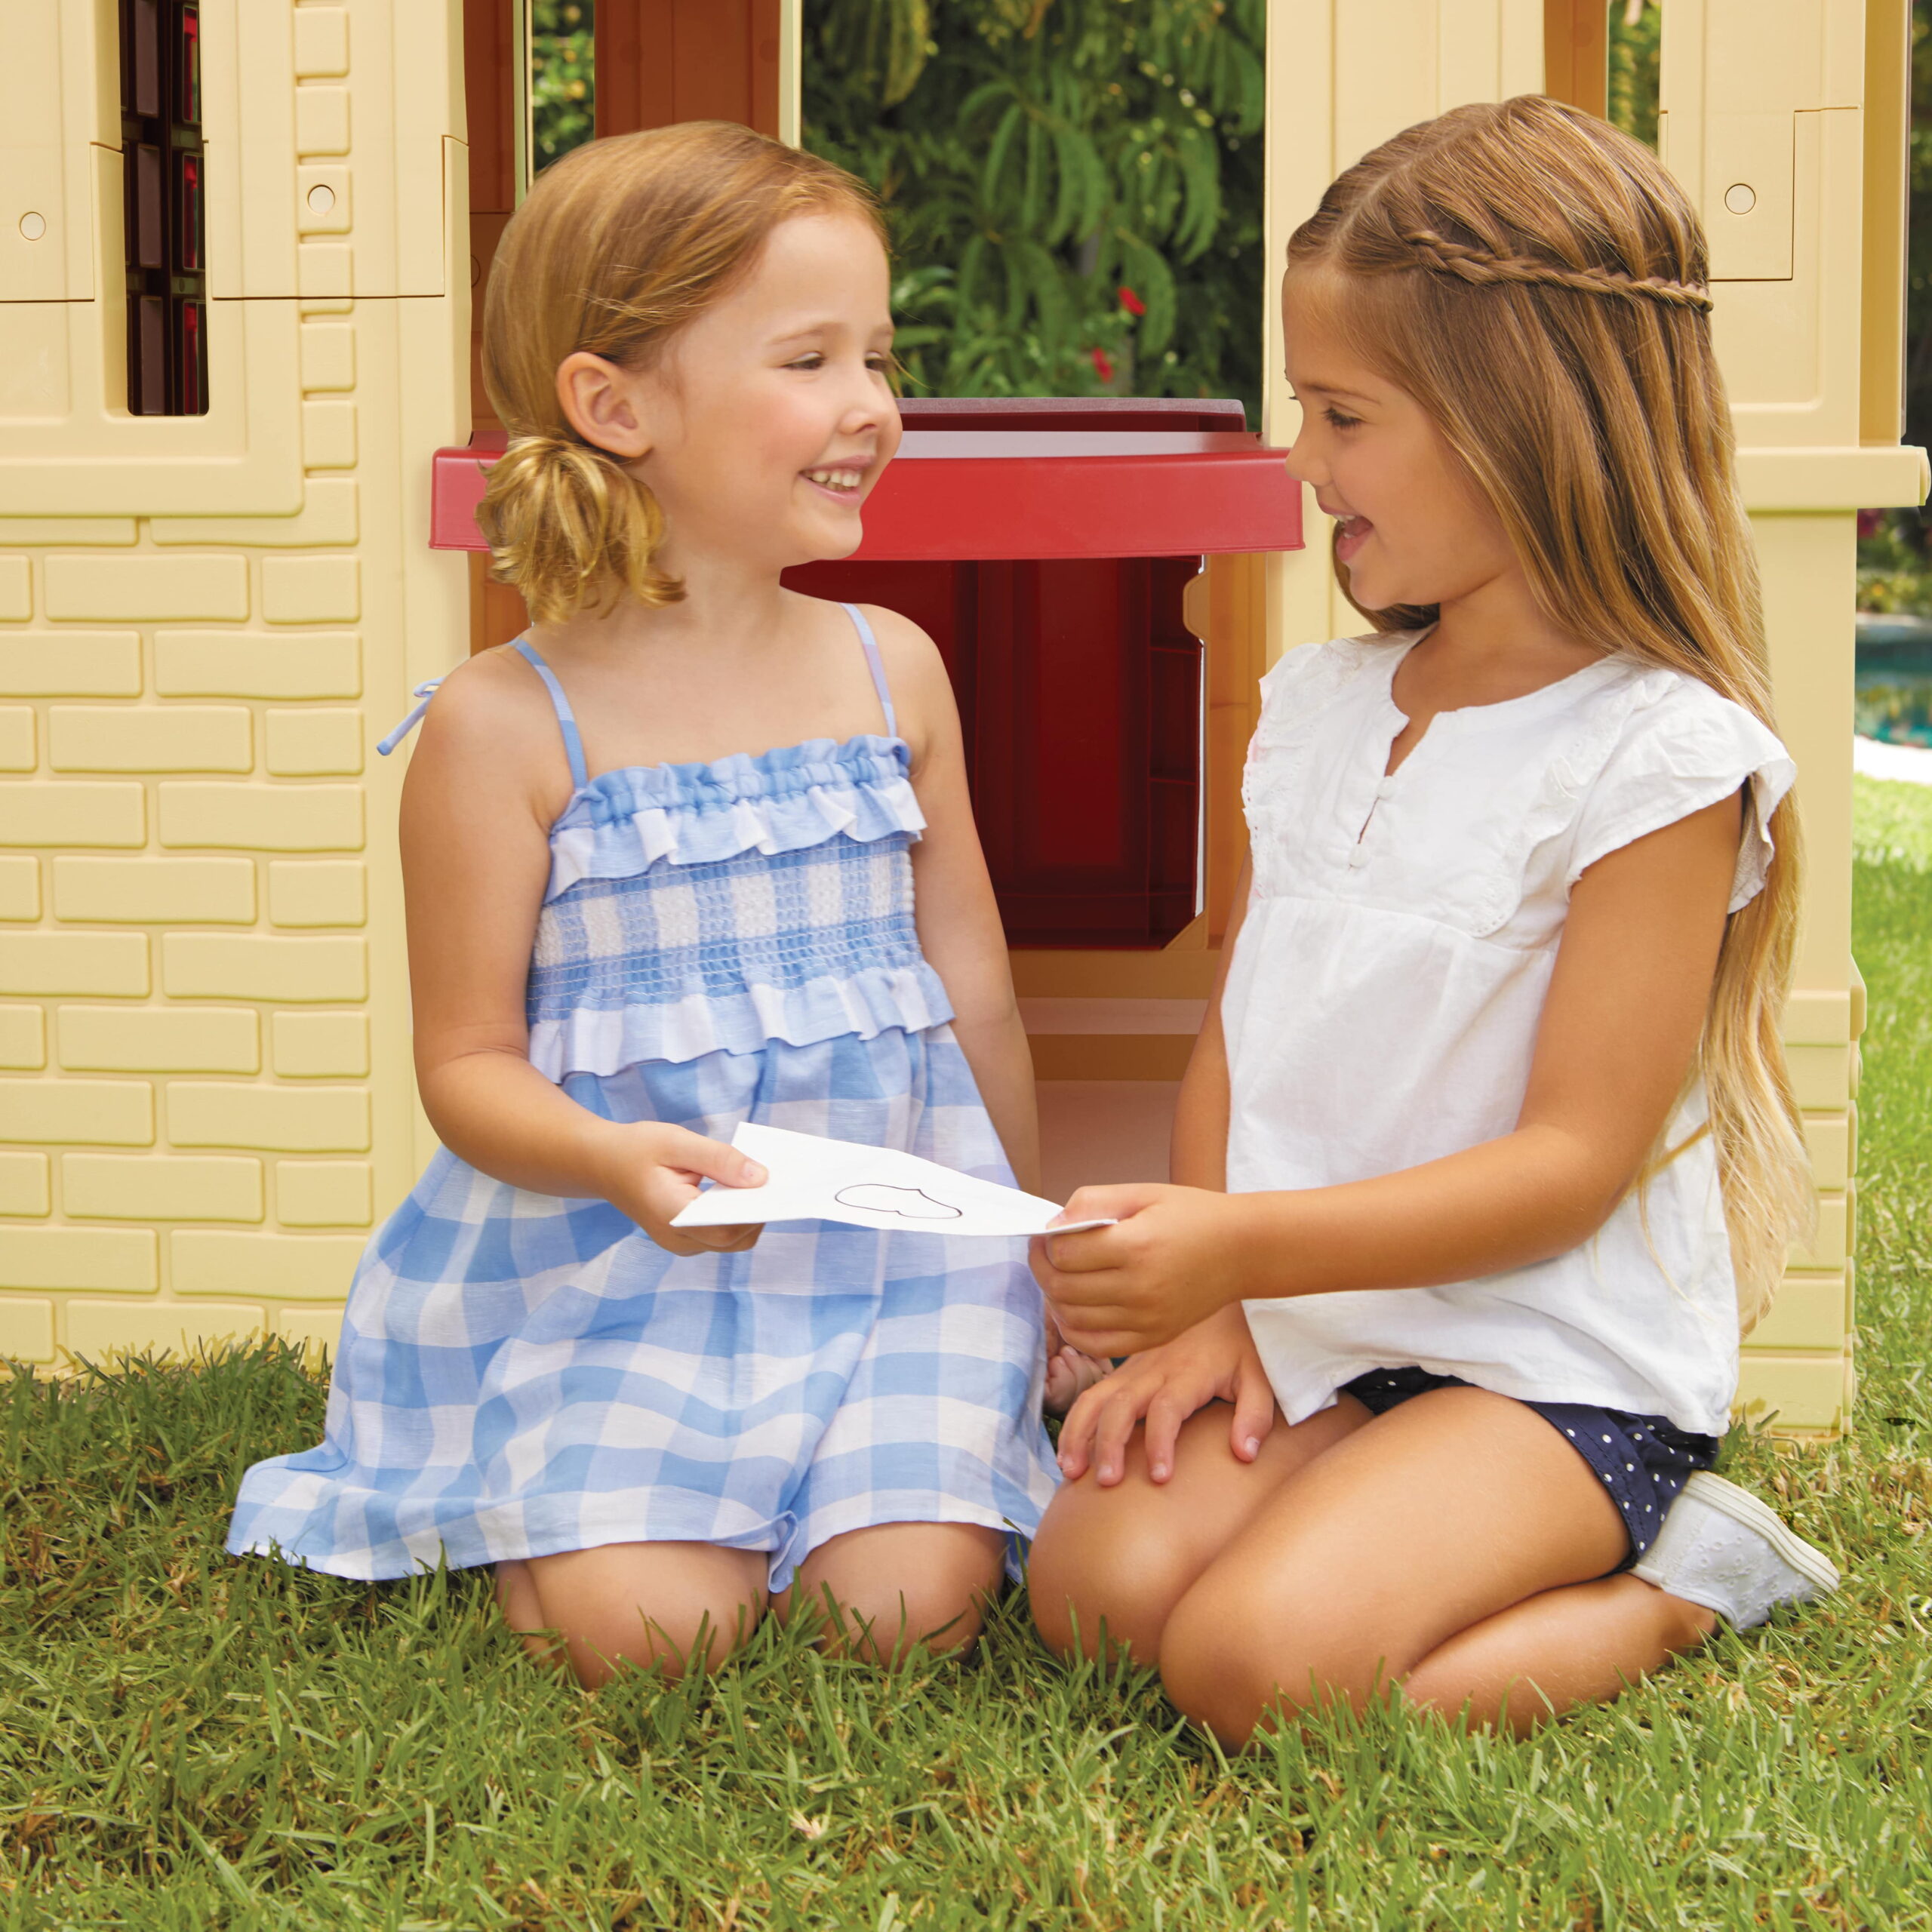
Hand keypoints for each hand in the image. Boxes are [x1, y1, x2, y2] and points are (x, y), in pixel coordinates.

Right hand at [597, 1124, 767, 1256]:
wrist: (602, 1163)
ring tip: (760, 1181)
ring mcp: (681, 1243)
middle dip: (760, 1212)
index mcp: (671, 1216)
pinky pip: (721, 1233)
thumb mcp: (677, 1142)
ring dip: (750, 1214)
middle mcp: (677, 1239)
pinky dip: (737, 1214)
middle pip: (736, 1239)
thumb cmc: (637, 1149)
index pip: (727, 1229)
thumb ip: (719, 1159)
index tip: (779, 1188)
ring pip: (732, 1240)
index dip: (758, 1212)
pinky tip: (741, 1188)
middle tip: (776, 1180)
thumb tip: (761, 1177)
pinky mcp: (686, 1238)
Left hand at [1030, 1183, 1263, 1356]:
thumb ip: (1093, 1202)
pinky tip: (1072, 1308)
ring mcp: (1148, 1319)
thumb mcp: (1142, 1193)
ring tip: (1059, 1276)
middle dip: (1042, 1268)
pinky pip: (1096, 1345)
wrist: (1243, 1250)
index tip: (1046, 1233)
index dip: (1045, 1242)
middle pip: (1063, 1287)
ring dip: (1054, 1297)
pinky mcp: (1153, 1338)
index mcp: (1138, 1246)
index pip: (1064, 1253)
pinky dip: (1074, 1329)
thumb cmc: (1192, 1215)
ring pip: (1073, 1318)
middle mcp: (1141, 1288)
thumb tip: (1052, 1226)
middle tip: (1043, 1253)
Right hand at [1054, 1305, 1276, 1486]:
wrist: (1215, 1294)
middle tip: (1107, 1482)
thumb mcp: (1260, 1376)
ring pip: (1094, 1398)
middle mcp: (1153, 1370)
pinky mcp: (1122, 1371)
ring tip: (1071, 1471)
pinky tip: (1070, 1453)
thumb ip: (1256, 1415)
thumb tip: (1244, 1454)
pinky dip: (1075, 1423)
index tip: (1160, 1478)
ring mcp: (1132, 1369)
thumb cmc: (1241, 1345)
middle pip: (1120, 1405)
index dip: (1160, 1443)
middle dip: (1109, 1443)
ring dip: (1079, 1433)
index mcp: (1187, 1372)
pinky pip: (1091, 1395)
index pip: (1166, 1409)